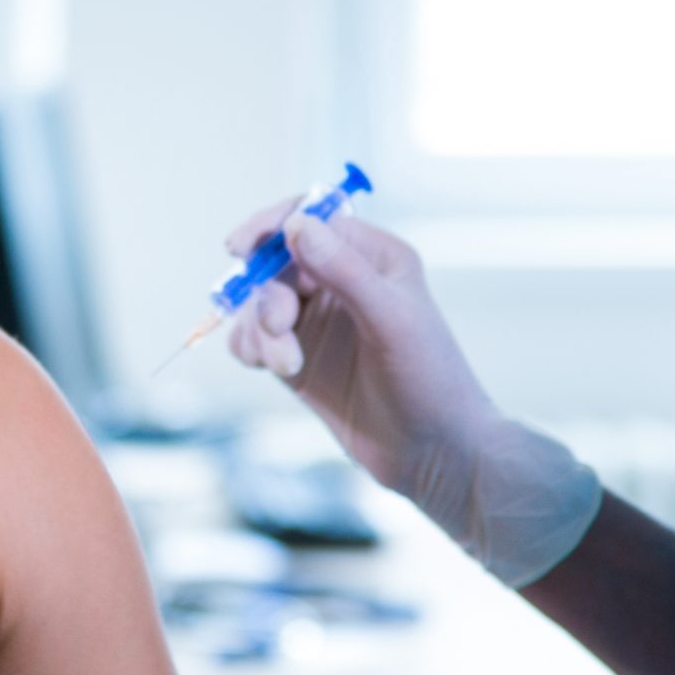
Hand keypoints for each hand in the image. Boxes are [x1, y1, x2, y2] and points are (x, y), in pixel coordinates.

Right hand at [223, 201, 601, 585]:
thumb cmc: (430, 381)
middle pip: (275, 263)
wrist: (434, 455)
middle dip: (267, 293)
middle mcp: (342, 282)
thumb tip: (295, 224)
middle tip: (281, 328)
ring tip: (286, 366)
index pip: (310, 219)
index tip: (240, 247)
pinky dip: (252, 348)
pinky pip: (254, 338)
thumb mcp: (391, 319)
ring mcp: (318, 322)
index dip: (271, 226)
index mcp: (373, 257)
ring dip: (260, 330)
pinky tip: (275, 368)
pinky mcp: (299, 359)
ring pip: (259, 303)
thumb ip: (344, 270)